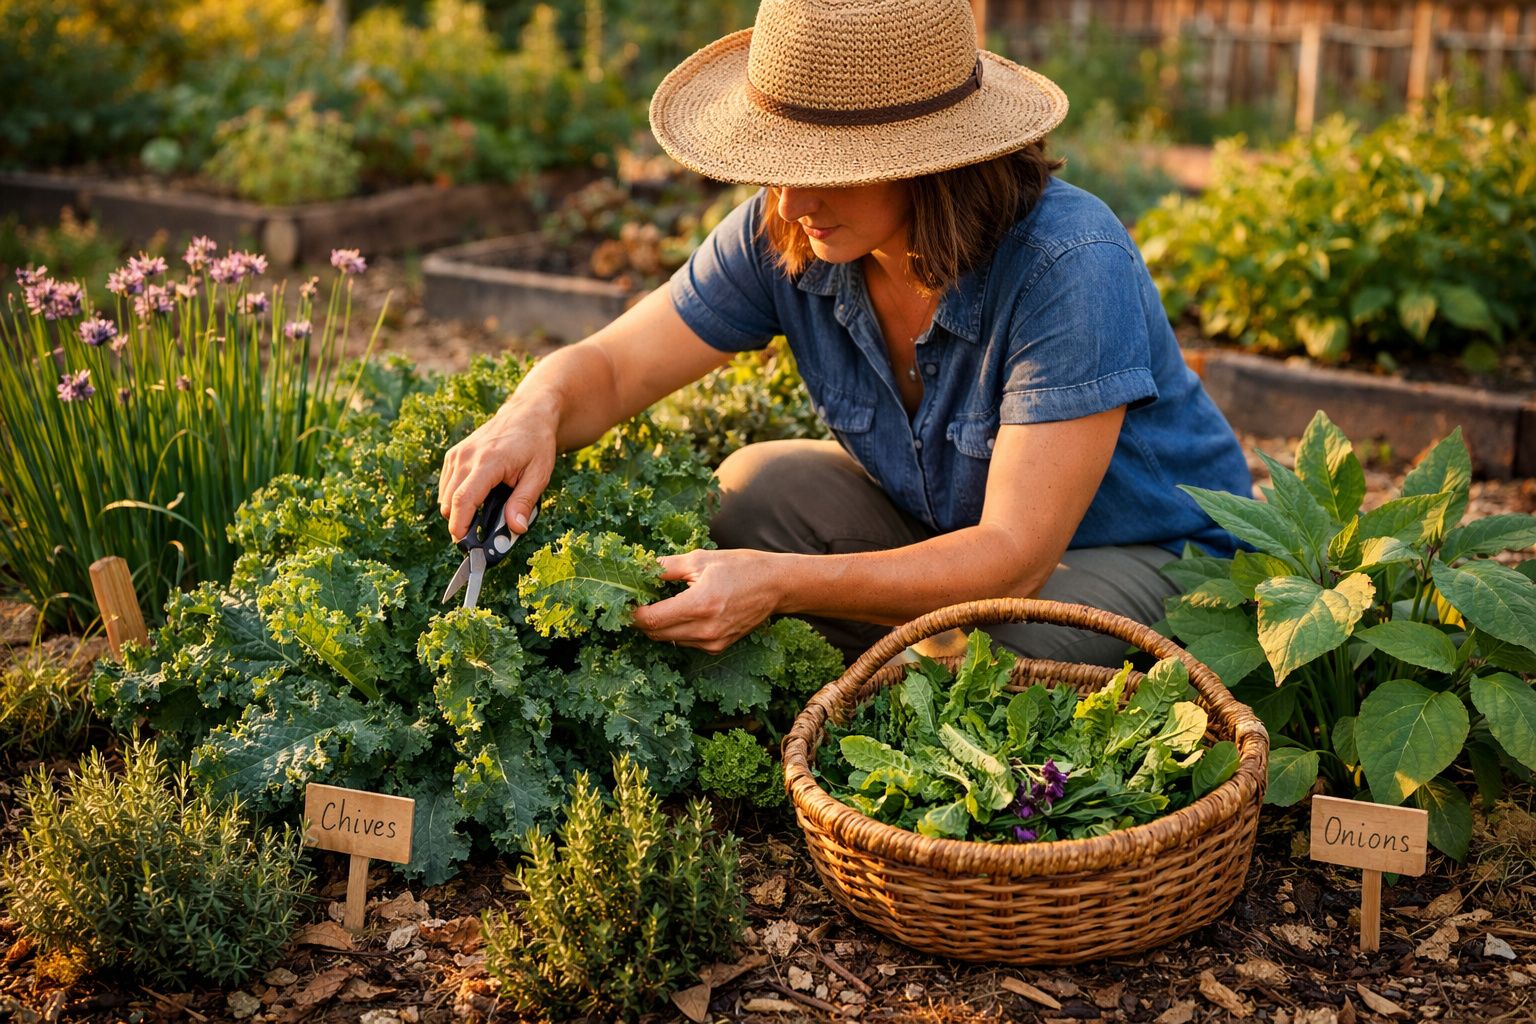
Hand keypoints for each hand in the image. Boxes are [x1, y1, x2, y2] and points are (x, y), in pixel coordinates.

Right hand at [437, 400, 556, 541]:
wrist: (527, 415)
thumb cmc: (536, 444)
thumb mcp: (540, 474)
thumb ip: (524, 502)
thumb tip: (516, 529)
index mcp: (489, 462)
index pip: (464, 499)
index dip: (460, 526)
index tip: (464, 544)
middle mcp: (466, 457)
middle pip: (450, 502)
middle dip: (461, 524)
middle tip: (480, 536)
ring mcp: (457, 454)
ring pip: (445, 497)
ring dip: (458, 512)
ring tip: (482, 515)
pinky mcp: (453, 455)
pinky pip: (446, 486)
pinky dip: (456, 498)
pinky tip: (477, 498)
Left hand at [631, 549, 787, 653]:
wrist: (776, 585)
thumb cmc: (740, 567)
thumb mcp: (701, 559)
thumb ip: (666, 567)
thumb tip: (638, 569)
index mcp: (699, 604)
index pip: (651, 620)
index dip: (632, 613)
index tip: (625, 601)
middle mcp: (705, 629)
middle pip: (656, 634)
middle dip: (642, 619)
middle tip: (639, 600)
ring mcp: (713, 642)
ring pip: (669, 640)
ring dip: (660, 625)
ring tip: (662, 603)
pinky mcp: (718, 647)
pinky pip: (686, 642)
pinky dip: (678, 630)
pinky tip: (684, 612)